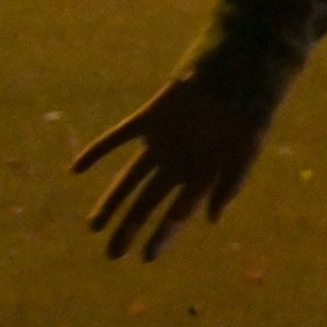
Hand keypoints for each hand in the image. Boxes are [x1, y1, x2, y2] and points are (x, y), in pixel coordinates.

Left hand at [72, 78, 267, 260]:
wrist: (241, 69)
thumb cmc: (251, 111)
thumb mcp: (247, 151)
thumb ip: (230, 183)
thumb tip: (210, 219)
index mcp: (202, 176)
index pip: (177, 214)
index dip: (162, 236)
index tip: (146, 258)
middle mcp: (179, 164)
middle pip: (147, 203)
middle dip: (130, 228)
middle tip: (112, 254)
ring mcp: (162, 142)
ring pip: (130, 179)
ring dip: (111, 202)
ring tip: (93, 227)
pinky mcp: (150, 117)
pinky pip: (118, 137)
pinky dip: (98, 151)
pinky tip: (76, 169)